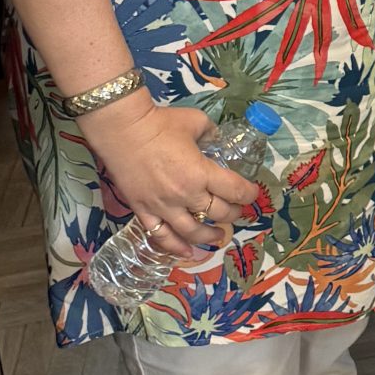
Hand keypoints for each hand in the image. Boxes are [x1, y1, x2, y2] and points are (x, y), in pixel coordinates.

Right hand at [81, 97, 260, 258]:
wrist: (122, 130)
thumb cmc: (161, 124)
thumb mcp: (197, 122)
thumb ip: (210, 134)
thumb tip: (216, 140)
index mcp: (201, 173)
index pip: (235, 191)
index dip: (249, 194)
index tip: (252, 194)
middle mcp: (185, 195)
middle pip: (218, 213)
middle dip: (233, 213)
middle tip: (236, 210)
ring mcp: (163, 207)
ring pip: (192, 232)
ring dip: (210, 236)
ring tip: (219, 236)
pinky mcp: (142, 211)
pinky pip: (161, 236)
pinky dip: (175, 247)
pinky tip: (186, 252)